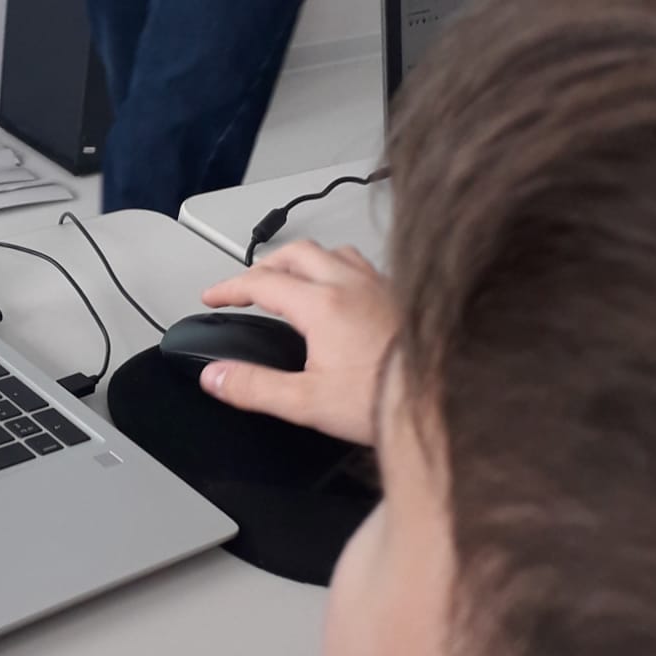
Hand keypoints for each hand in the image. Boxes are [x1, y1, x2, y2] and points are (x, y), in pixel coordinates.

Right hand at [198, 242, 397, 445]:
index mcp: (322, 305)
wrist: (442, 398)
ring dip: (304, 261)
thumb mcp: (305, 402)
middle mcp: (350, 285)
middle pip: (295, 254)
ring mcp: (379, 286)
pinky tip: (344, 289)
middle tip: (247, 284)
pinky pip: (363, 266)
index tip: (213, 296)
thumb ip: (254, 387)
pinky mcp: (401, 295)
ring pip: (332, 252)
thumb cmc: (384, 400)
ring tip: (292, 278)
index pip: (261, 282)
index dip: (229, 288)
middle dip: (264, 266)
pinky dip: (339, 269)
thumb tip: (215, 377)